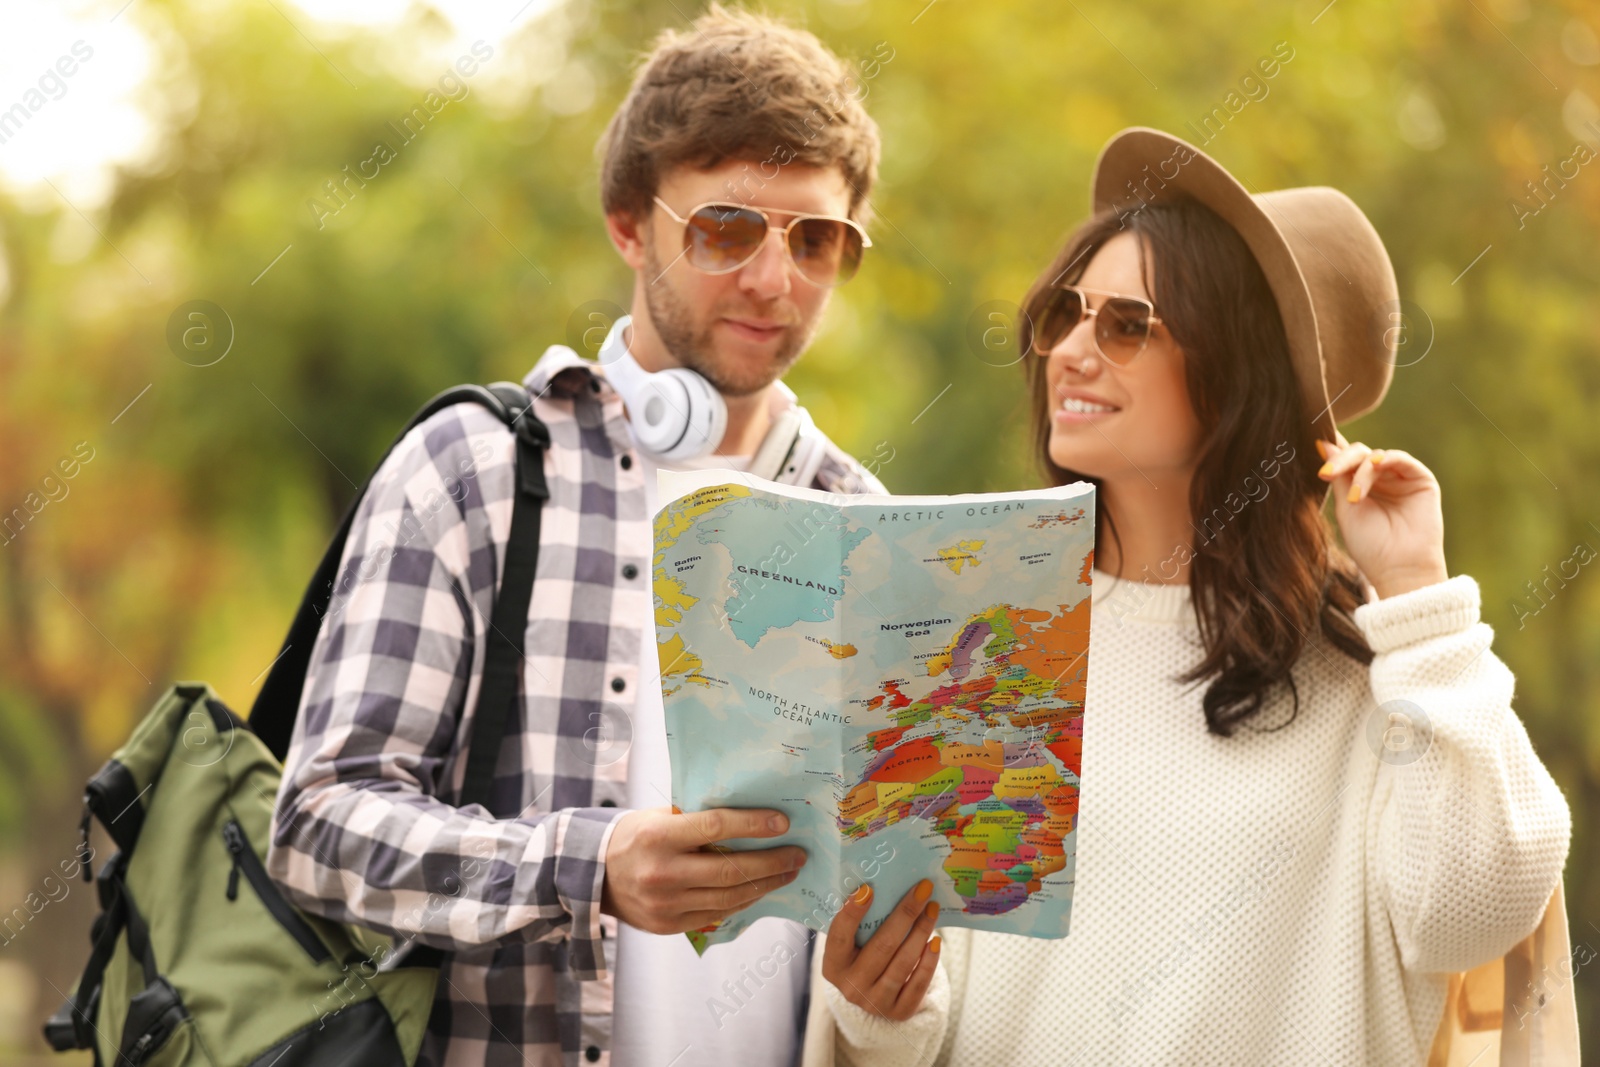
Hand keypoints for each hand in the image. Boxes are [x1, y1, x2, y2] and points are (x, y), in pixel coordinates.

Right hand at [601, 806, 805, 933]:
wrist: (594, 877)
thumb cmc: (635, 837)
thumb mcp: (658, 817)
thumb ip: (696, 817)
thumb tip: (749, 809)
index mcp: (658, 837)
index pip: (715, 827)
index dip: (753, 824)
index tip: (783, 822)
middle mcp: (662, 872)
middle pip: (730, 870)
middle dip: (772, 862)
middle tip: (798, 854)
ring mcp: (666, 904)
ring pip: (729, 897)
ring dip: (766, 885)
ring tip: (788, 872)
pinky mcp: (669, 926)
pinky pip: (717, 913)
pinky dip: (743, 901)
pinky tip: (760, 889)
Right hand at [821, 879, 941, 1020]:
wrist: (872, 999)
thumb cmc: (861, 958)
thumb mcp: (851, 945)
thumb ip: (859, 923)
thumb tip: (879, 886)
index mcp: (833, 966)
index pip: (840, 936)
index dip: (852, 913)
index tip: (869, 888)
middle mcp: (851, 987)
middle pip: (881, 946)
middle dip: (905, 914)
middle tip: (922, 889)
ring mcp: (875, 1002)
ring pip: (903, 964)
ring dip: (921, 932)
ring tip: (932, 909)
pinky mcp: (899, 1012)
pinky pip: (918, 984)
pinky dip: (929, 961)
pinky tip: (936, 941)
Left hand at [1316, 431, 1447, 598]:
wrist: (1399, 569)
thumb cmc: (1370, 545)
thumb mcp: (1346, 508)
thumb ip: (1339, 476)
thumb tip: (1323, 443)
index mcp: (1359, 486)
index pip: (1345, 460)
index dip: (1332, 451)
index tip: (1312, 442)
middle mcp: (1380, 479)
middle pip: (1358, 454)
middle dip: (1340, 460)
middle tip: (1326, 473)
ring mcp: (1400, 478)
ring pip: (1375, 456)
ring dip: (1360, 470)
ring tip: (1354, 497)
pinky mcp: (1421, 479)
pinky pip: (1401, 459)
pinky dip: (1385, 460)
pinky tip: (1373, 468)